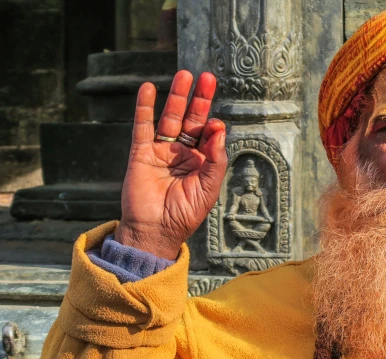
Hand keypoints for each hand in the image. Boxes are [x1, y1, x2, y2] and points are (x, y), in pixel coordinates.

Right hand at [115, 70, 227, 259]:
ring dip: (177, 97)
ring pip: (170, 118)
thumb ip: (216, 159)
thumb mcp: (208, 188)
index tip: (214, 124)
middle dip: (199, 99)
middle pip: (191, 119)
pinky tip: (147, 89)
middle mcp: (182, 153)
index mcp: (201, 162)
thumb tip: (219, 128)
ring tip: (184, 75)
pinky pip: (143, 126)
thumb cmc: (184, 214)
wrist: (155, 231)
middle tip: (206, 77)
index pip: (209, 135)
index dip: (212, 126)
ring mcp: (161, 151)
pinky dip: (144, 107)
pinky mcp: (141, 153)